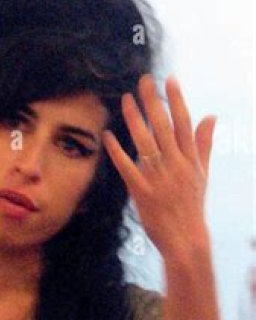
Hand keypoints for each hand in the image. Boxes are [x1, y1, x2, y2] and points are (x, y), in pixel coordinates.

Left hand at [102, 74, 215, 260]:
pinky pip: (128, 167)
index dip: (176, 100)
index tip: (169, 80)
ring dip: (135, 119)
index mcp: (191, 160)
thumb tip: (211, 116)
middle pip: (164, 127)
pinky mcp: (142, 192)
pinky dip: (118, 151)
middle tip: (143, 81)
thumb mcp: (202, 174)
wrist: (186, 240)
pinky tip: (109, 135)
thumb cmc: (192, 205)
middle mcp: (176, 166)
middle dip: (153, 101)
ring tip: (125, 100)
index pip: (184, 123)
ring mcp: (159, 179)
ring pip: (146, 143)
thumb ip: (204, 144)